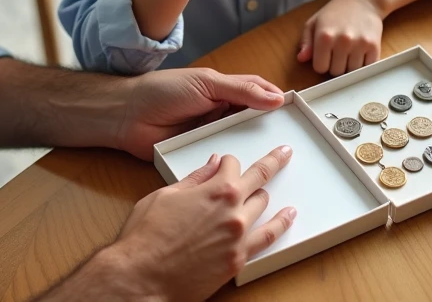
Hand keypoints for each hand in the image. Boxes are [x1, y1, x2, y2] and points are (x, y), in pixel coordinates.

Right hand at [105, 147, 295, 301]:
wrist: (143, 277)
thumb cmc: (146, 238)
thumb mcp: (165, 195)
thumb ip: (194, 178)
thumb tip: (210, 165)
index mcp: (214, 190)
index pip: (231, 164)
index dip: (227, 161)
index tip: (225, 163)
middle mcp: (232, 211)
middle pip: (259, 179)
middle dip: (271, 162)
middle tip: (282, 154)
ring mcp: (239, 236)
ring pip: (263, 206)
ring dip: (265, 194)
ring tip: (271, 188)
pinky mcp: (239, 260)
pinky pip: (268, 238)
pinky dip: (280, 224)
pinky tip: (288, 216)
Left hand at [114, 68, 284, 160]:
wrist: (127, 115)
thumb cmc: (164, 91)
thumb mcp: (206, 84)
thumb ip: (240, 90)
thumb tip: (274, 97)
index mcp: (223, 90)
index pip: (256, 93)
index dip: (274, 99)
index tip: (296, 110)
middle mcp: (218, 112)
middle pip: (250, 121)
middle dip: (267, 130)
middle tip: (292, 143)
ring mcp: (208, 134)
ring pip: (237, 143)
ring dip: (249, 150)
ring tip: (275, 165)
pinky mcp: (197, 155)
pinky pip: (219, 161)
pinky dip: (230, 166)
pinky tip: (245, 175)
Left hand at [297, 0, 383, 74]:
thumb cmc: (336, 12)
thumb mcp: (314, 22)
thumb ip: (306, 42)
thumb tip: (301, 59)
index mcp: (324, 36)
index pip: (320, 68)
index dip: (322, 63)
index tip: (325, 54)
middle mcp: (342, 41)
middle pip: (336, 72)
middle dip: (335, 64)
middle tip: (338, 51)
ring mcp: (360, 44)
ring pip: (352, 72)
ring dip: (350, 66)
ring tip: (349, 50)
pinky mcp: (374, 46)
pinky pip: (367, 68)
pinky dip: (363, 65)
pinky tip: (360, 53)